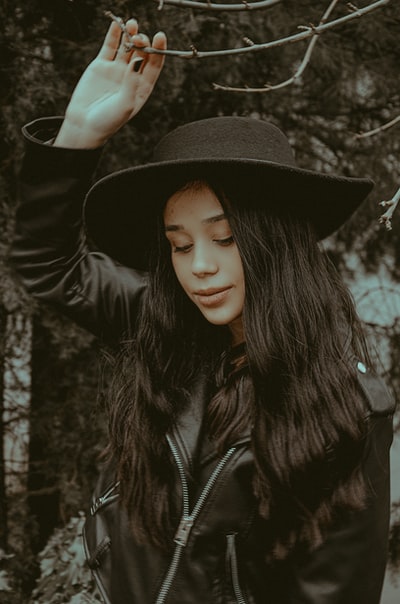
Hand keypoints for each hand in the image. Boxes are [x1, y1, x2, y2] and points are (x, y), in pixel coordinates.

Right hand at [55, 19, 166, 148]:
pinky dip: (114, 34)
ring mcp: (117, 69)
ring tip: (132, 24)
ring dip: (130, 34)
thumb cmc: (108, 121)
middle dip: (143, 42)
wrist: (84, 124)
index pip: (154, 65)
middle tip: (138, 38)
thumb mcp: (124, 104)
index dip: (159, 51)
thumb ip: (132, 82)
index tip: (160, 37)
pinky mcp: (101, 65)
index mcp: (142, 87)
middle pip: (142, 53)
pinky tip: (117, 24)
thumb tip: (138, 60)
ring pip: (127, 47)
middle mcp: (132, 76)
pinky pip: (110, 46)